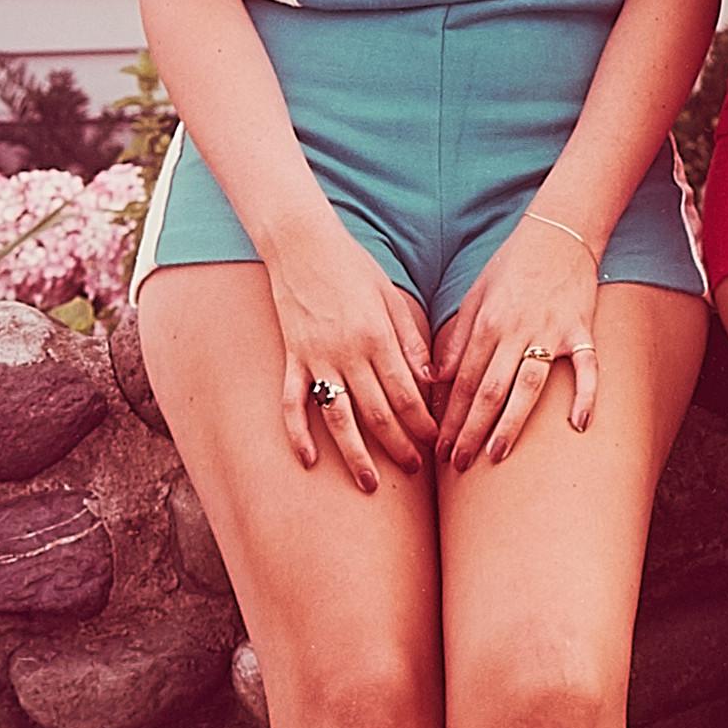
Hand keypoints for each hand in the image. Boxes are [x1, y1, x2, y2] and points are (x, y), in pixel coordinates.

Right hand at [266, 216, 437, 488]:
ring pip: (338, 417)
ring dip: (355, 454)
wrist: (301, 243)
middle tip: (414, 470)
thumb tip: (431, 382)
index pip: (407, 393)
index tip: (435, 442)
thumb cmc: (353, 266)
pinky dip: (298, 433)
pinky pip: (293, 402)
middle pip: (378, 412)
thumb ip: (411, 340)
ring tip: (370, 484)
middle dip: (399, 446)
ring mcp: (316, 357)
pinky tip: (308, 461)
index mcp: (379, 336)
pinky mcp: (292, 357)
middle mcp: (348, 352)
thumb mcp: (392, 296)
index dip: (423, 423)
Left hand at [432, 215, 600, 468]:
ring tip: (497, 454)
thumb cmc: (513, 265)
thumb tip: (437, 378)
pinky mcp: (581, 330)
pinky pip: (587, 368)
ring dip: (510, 423)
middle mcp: (516, 331)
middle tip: (459, 463)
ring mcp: (551, 332)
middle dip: (470, 430)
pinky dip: (585, 395)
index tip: (439, 447)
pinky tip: (579, 425)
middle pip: (489, 390)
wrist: (560, 233)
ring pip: (527, 386)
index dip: (449, 417)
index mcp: (487, 323)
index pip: (462, 380)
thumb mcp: (476, 295)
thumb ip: (459, 337)